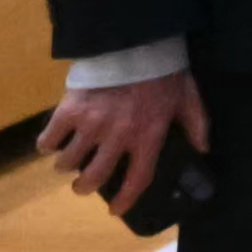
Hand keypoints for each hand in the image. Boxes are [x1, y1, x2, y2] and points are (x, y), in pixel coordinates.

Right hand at [43, 73, 194, 218]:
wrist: (134, 42)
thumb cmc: (164, 72)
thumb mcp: (188, 98)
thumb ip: (197, 125)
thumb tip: (204, 149)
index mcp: (148, 136)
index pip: (138, 179)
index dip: (126, 199)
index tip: (115, 210)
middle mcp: (118, 136)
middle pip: (94, 177)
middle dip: (83, 187)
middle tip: (81, 186)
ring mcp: (91, 124)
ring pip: (68, 161)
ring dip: (66, 166)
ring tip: (67, 162)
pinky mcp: (69, 110)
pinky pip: (49, 138)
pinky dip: (47, 145)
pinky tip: (51, 143)